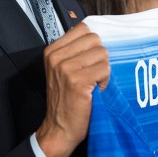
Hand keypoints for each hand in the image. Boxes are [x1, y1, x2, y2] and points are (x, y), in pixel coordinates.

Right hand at [36, 23, 109, 156]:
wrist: (59, 128)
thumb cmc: (66, 100)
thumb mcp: (62, 70)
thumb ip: (75, 51)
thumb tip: (99, 37)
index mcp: (52, 51)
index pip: (83, 28)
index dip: (92, 44)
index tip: (90, 59)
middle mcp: (57, 57)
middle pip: (95, 39)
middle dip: (99, 57)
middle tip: (92, 74)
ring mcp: (66, 68)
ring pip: (102, 53)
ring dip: (103, 70)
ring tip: (94, 83)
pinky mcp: (78, 81)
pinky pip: (105, 69)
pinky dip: (105, 81)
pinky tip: (96, 90)